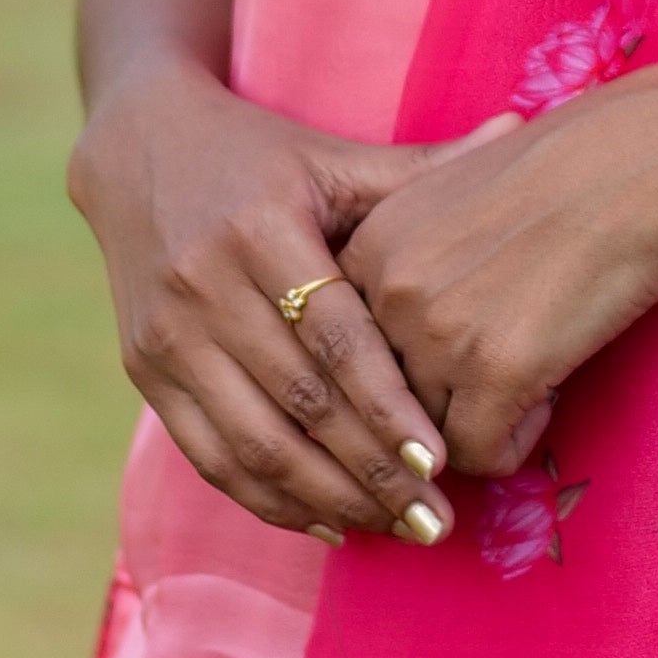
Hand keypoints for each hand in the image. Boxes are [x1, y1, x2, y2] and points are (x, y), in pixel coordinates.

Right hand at [68, 52, 451, 549]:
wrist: (137, 150)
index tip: (440, 459)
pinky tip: (328, 524)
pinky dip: (268, 500)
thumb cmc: (262, 157)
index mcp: (260, 230)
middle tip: (436, 519)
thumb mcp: (334, 158)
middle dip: (370, 471)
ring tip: (395, 528)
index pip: (333, 337)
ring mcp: (167, 337)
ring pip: (252, 444)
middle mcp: (204, 288)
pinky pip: (209, 456)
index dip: (386, 404)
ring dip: (326, 499)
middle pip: (298, 403)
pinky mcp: (145, 372)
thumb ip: (424, 167)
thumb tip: (519, 129)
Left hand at [332, 69, 657, 483]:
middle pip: (387, 396)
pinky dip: (514, 443)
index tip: (468, 338)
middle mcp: (388, 286)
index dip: (408, 360)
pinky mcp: (498, 368)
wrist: (654, 154)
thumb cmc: (578, 164)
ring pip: (424, 435)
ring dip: (480, 420)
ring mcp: (438, 329)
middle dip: (441, 398)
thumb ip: (421, 251)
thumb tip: (413, 329)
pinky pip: (479, 455)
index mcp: (372, 240)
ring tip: (536, 373)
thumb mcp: (465, 190)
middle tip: (505, 364)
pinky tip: (551, 393)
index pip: (356, 348)